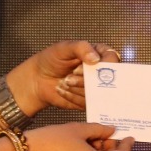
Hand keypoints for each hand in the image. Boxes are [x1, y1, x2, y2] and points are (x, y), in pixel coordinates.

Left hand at [6, 39, 121, 115]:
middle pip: (107, 79)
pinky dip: (73, 97)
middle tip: (69, 77)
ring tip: (64, 82)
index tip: (80, 68)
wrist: (37, 79)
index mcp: (99, 54)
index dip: (99, 65)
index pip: (112, 59)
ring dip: (77, 88)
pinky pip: (88, 103)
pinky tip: (63, 90)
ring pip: (98, 93)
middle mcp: (101, 71)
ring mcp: (96, 87)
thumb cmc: (51, 59)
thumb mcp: (64, 48)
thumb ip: (81, 48)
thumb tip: (96, 58)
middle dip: (85, 80)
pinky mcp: (89, 100)